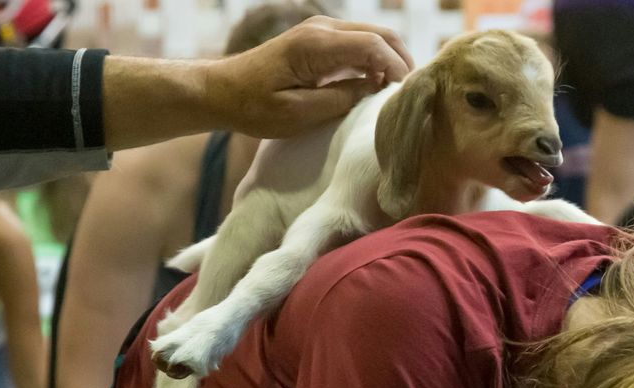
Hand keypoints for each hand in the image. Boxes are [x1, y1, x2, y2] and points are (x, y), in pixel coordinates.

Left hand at [206, 16, 413, 137]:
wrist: (222, 91)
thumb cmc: (254, 107)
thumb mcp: (298, 114)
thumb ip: (340, 99)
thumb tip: (374, 90)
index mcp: (316, 45)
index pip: (374, 45)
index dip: (397, 69)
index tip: (405, 96)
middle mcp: (322, 29)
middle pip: (381, 34)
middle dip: (402, 61)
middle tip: (411, 95)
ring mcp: (321, 31)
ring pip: (373, 36)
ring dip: (390, 60)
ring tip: (397, 93)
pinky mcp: (320, 40)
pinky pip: (358, 44)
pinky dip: (375, 61)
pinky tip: (378, 86)